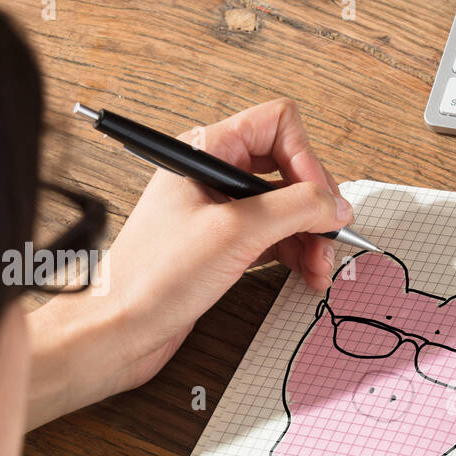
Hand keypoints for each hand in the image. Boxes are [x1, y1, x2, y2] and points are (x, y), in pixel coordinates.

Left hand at [27, 98, 351, 428]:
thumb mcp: (234, 233)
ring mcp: (221, 212)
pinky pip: (276, 238)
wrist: (120, 329)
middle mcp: (214, 175)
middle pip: (288, 169)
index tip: (320, 200)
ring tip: (320, 267)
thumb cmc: (152, 278)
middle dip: (314, 205)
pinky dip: (297, 254)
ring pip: (286, 209)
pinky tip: (307, 274)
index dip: (306, 160)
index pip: (277, 126)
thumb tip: (335, 203)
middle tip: (329, 236)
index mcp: (205, 151)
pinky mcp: (226, 246)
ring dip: (311, 235)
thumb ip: (293, 210)